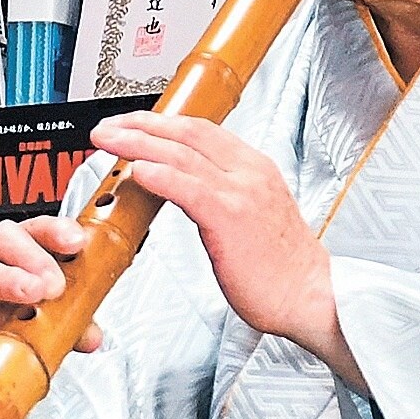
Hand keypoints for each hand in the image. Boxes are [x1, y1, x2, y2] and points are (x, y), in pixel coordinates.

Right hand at [0, 216, 100, 366]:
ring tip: (30, 296)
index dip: (56, 231)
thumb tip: (90, 335)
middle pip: (3, 238)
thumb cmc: (7, 321)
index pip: (36, 229)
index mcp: (15, 251)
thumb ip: (72, 321)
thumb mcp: (46, 316)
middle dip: (32, 257)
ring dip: (7, 282)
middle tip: (54, 283)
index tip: (76, 241)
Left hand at [88, 111, 359, 388]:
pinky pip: (187, 188)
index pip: (201, 131)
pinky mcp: (231, 218)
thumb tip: (185, 189)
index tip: (131, 125)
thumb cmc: (282, 268)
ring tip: (107, 140)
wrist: (312, 296)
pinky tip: (135, 170)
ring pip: (180, 154)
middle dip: (141, 124)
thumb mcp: (254, 215)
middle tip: (107, 127)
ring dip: (137, 143)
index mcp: (254, 167)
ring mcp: (241, 191)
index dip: (161, 123)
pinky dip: (158, 175)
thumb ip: (223, 195)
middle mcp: (249, 171)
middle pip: (186, 132)